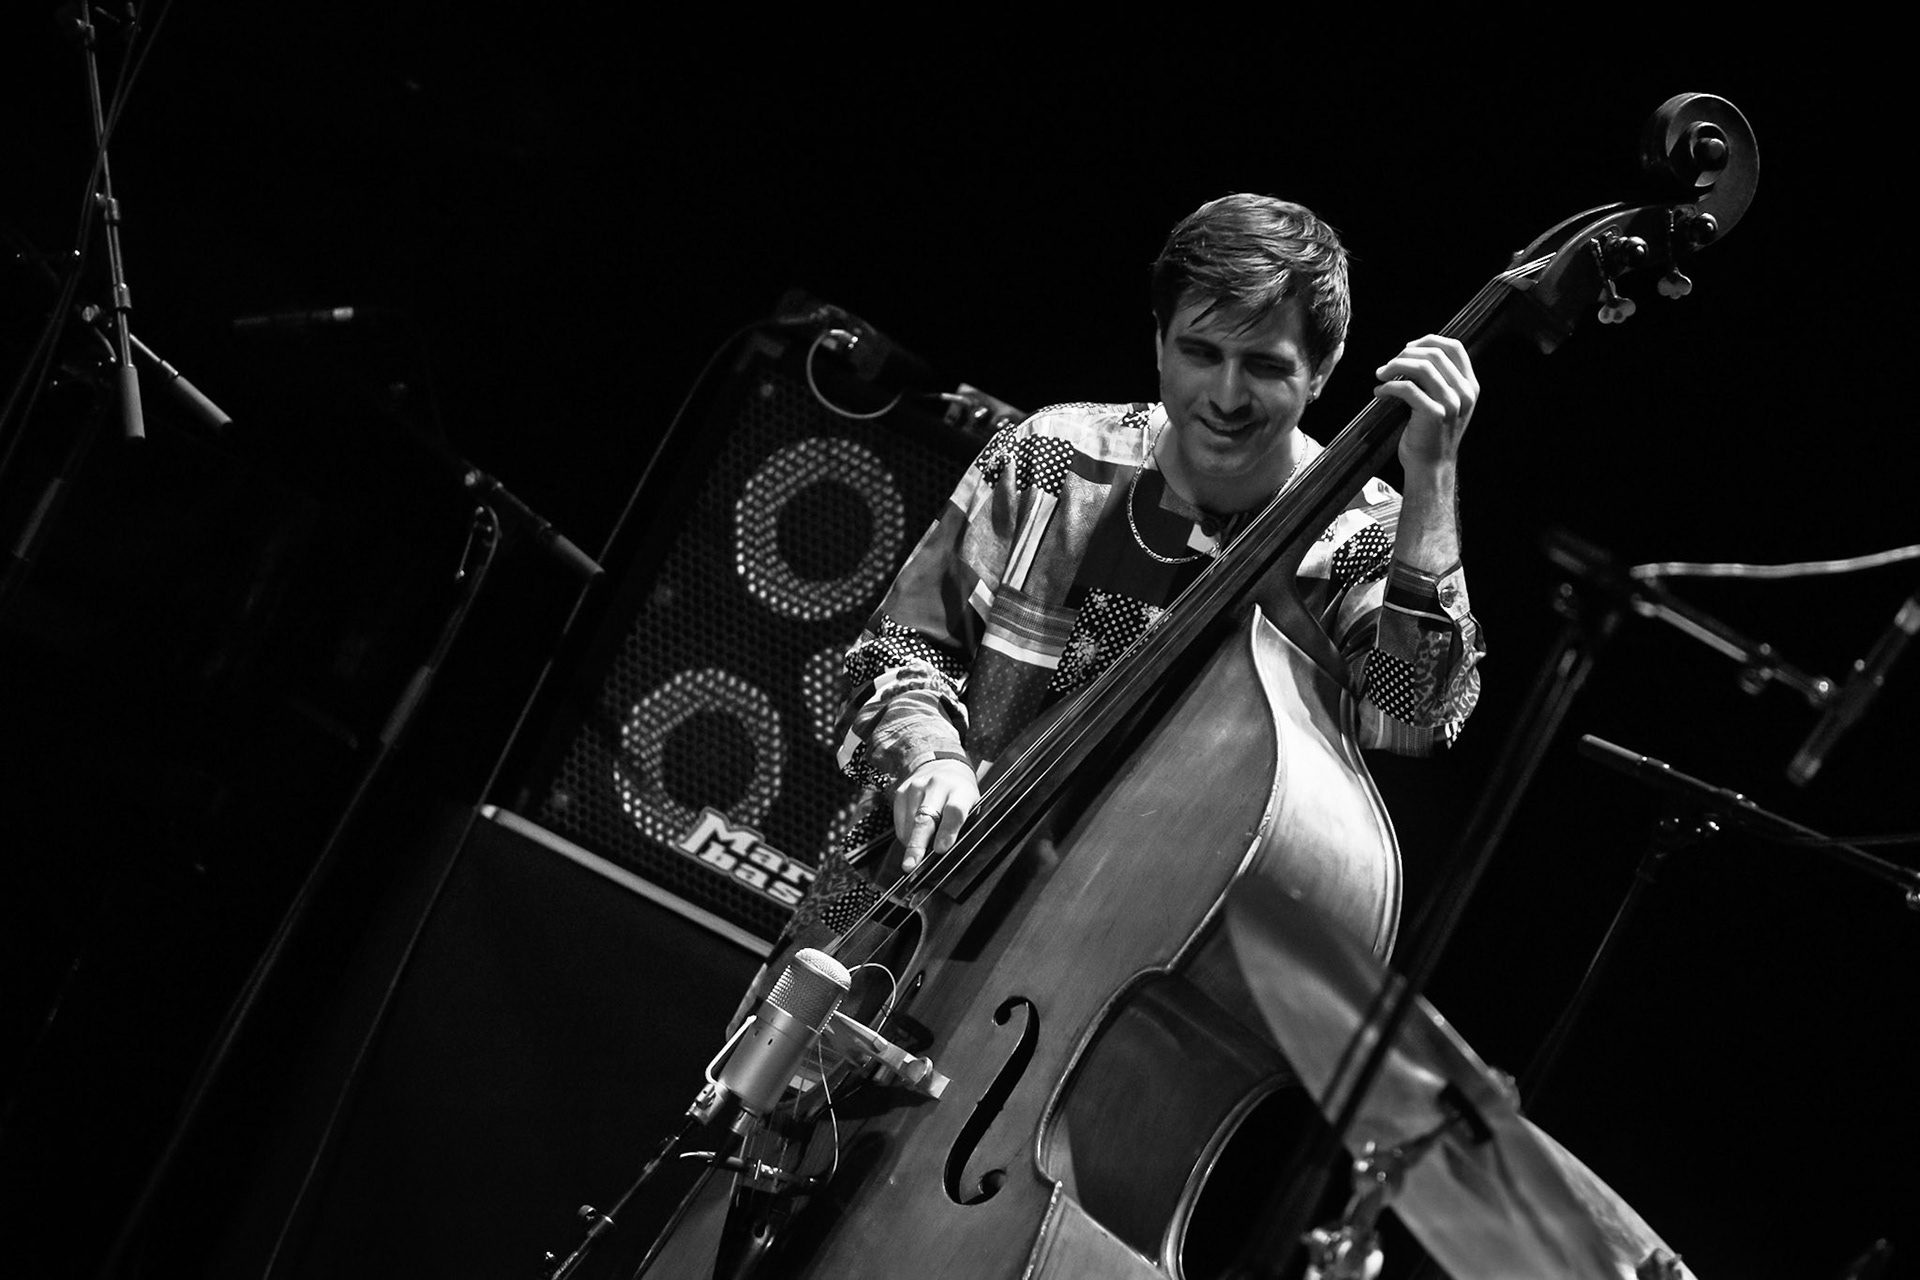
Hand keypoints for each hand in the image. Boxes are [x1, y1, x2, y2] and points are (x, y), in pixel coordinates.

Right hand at [892, 757, 979, 871]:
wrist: (944, 765)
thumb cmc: (960, 793)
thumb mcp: (971, 806)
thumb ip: (963, 826)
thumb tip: (946, 854)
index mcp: (960, 790)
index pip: (954, 811)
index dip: (947, 831)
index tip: (940, 849)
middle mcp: (937, 785)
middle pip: (926, 818)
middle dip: (917, 844)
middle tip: (911, 864)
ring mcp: (916, 787)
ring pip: (910, 822)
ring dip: (912, 843)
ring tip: (916, 856)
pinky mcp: (901, 792)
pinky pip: (899, 821)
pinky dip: (905, 835)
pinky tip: (912, 838)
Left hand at [1373, 335, 1476, 472]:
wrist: (1430, 467)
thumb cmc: (1431, 433)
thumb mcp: (1445, 403)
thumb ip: (1439, 380)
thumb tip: (1413, 352)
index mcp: (1470, 386)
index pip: (1454, 347)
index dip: (1428, 340)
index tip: (1407, 348)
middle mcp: (1465, 393)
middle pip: (1434, 354)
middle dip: (1405, 354)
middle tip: (1387, 365)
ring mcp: (1451, 404)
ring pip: (1421, 367)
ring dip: (1394, 366)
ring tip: (1380, 374)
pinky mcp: (1433, 414)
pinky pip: (1407, 388)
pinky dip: (1388, 386)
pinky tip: (1379, 392)